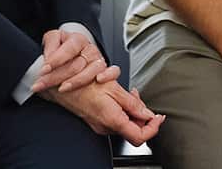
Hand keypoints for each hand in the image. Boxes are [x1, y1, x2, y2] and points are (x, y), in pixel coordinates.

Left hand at [31, 28, 120, 93]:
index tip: (44, 69)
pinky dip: (108, 75)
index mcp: (77, 40)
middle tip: (43, 84)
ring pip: (94, 68)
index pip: (69, 47)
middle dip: (58, 76)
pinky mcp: (106, 70)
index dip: (56, 59)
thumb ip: (50, 47)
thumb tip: (47, 57)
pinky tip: (99, 80)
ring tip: (62, 88)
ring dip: (77, 80)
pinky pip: (114, 71)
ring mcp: (99, 60)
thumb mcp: (53, 42)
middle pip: (78, 63)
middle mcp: (89, 49)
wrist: (73, 58)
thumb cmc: (63, 51)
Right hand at [43, 79, 165, 145]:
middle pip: (134, 130)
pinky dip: (122, 110)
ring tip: (130, 94)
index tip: (158, 117)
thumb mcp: (113, 88)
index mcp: (113, 120)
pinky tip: (120, 97)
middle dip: (143, 115)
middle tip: (140, 97)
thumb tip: (148, 114)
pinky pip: (116, 120)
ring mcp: (101, 125)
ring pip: (125, 124)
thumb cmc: (84, 84)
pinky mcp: (97, 121)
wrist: (63, 85)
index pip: (140, 136)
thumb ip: (133, 103)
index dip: (153, 128)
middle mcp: (107, 127)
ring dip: (132, 111)